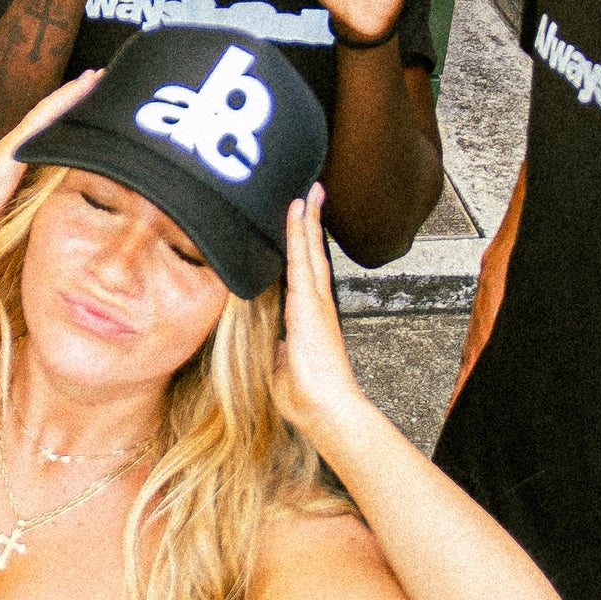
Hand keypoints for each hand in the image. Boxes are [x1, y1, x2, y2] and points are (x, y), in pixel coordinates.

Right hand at [0, 70, 97, 256]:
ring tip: (95, 76)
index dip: (69, 120)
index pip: (50, 136)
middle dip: (75, 100)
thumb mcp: (17, 216)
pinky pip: (42, 117)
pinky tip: (79, 86)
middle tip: (100, 79)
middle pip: (52, 117)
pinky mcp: (14, 146)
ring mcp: (15, 144)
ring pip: (49, 111)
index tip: (91, 111)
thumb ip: (35, 210)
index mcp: (21, 163)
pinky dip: (61, 100)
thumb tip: (58, 220)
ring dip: (72, 93)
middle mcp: (18, 148)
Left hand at [268, 189, 375, 447]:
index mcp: (310, 318)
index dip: (303, 248)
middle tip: (312, 194)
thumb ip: (278, 349)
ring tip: (308, 191)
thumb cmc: (308, 396)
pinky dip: (301, 231)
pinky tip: (298, 209)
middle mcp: (316, 304)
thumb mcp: (283, 366)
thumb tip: (274, 342)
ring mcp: (315, 301)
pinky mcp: (309, 302)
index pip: (304, 274)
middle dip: (311, 223)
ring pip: (309, 249)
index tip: (302, 225)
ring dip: (307, 219)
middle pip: (312, 253)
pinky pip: (301, 258)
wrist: (326, 408)